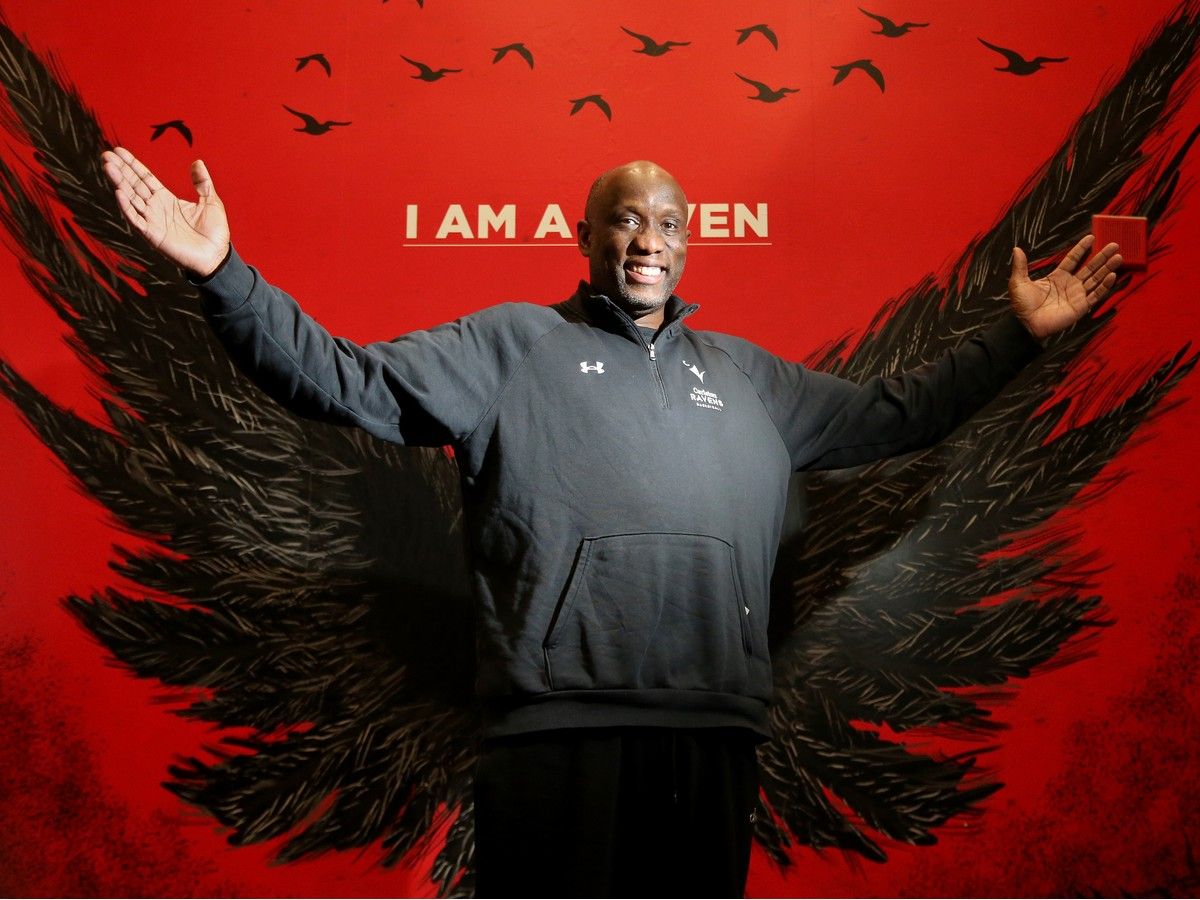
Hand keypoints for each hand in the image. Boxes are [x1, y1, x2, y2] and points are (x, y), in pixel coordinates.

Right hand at [100, 146, 229, 276]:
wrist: (216, 257)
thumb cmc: (214, 233)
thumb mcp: (211, 201)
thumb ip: (202, 182)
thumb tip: (197, 162)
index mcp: (167, 199)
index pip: (145, 179)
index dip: (133, 165)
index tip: (119, 151)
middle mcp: (156, 209)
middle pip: (134, 185)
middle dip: (121, 170)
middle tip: (106, 155)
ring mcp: (153, 221)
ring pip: (131, 199)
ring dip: (119, 183)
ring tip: (108, 167)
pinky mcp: (153, 235)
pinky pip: (136, 219)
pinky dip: (127, 207)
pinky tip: (119, 192)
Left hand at [1008, 235, 1121, 340]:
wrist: (1026, 324)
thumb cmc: (1022, 305)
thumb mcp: (1019, 282)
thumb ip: (1021, 265)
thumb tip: (1016, 248)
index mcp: (1057, 277)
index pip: (1073, 259)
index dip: (1082, 249)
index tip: (1091, 237)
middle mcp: (1070, 284)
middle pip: (1089, 267)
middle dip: (1102, 256)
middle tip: (1113, 244)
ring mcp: (1077, 295)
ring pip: (1096, 279)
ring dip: (1107, 268)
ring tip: (1118, 257)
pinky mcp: (1081, 307)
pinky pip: (1096, 295)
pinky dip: (1104, 286)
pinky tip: (1112, 275)